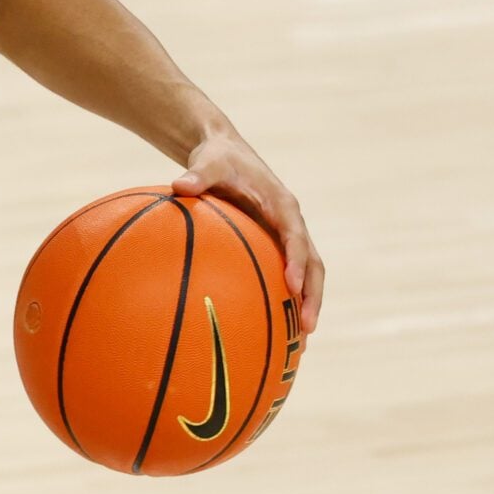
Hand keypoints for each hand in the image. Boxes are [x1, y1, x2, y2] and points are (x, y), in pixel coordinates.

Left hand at [174, 133, 323, 333]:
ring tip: (303, 341)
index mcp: (282, 204)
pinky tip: (276, 328)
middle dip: (313, 295)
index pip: (294, 235)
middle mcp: (290, 222)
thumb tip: (180, 186)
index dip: (296, 261)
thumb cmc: (217, 158)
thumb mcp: (208, 161)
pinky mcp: (276, 244)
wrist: (224, 152)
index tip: (292, 286)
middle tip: (308, 328)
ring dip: (308, 303)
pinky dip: (288, 299)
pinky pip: (286, 273)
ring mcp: (286, 235)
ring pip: (306, 274)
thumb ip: (197, 175)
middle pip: (312, 263)